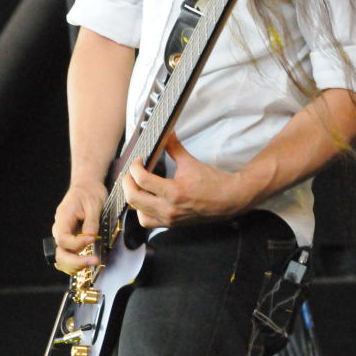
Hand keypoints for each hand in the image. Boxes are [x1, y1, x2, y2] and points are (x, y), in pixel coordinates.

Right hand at [52, 179, 106, 274]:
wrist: (86, 186)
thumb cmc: (90, 192)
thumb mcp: (94, 203)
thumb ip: (91, 221)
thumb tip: (90, 236)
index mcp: (63, 218)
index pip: (63, 239)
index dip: (77, 244)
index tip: (93, 239)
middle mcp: (59, 229)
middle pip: (59, 253)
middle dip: (75, 261)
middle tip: (94, 260)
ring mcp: (63, 235)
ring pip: (62, 258)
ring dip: (76, 265)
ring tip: (93, 261)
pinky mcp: (68, 239)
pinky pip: (67, 255)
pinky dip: (76, 262)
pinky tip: (88, 260)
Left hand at [121, 134, 244, 227]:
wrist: (228, 200)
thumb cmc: (212, 182)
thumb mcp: (190, 162)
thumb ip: (174, 147)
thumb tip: (167, 132)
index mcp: (174, 192)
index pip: (142, 180)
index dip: (135, 167)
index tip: (138, 160)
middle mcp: (169, 208)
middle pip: (133, 198)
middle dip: (127, 182)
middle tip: (131, 172)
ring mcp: (169, 219)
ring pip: (137, 213)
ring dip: (133, 198)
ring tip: (137, 186)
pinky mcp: (171, 224)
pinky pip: (148, 221)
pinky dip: (142, 211)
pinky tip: (146, 200)